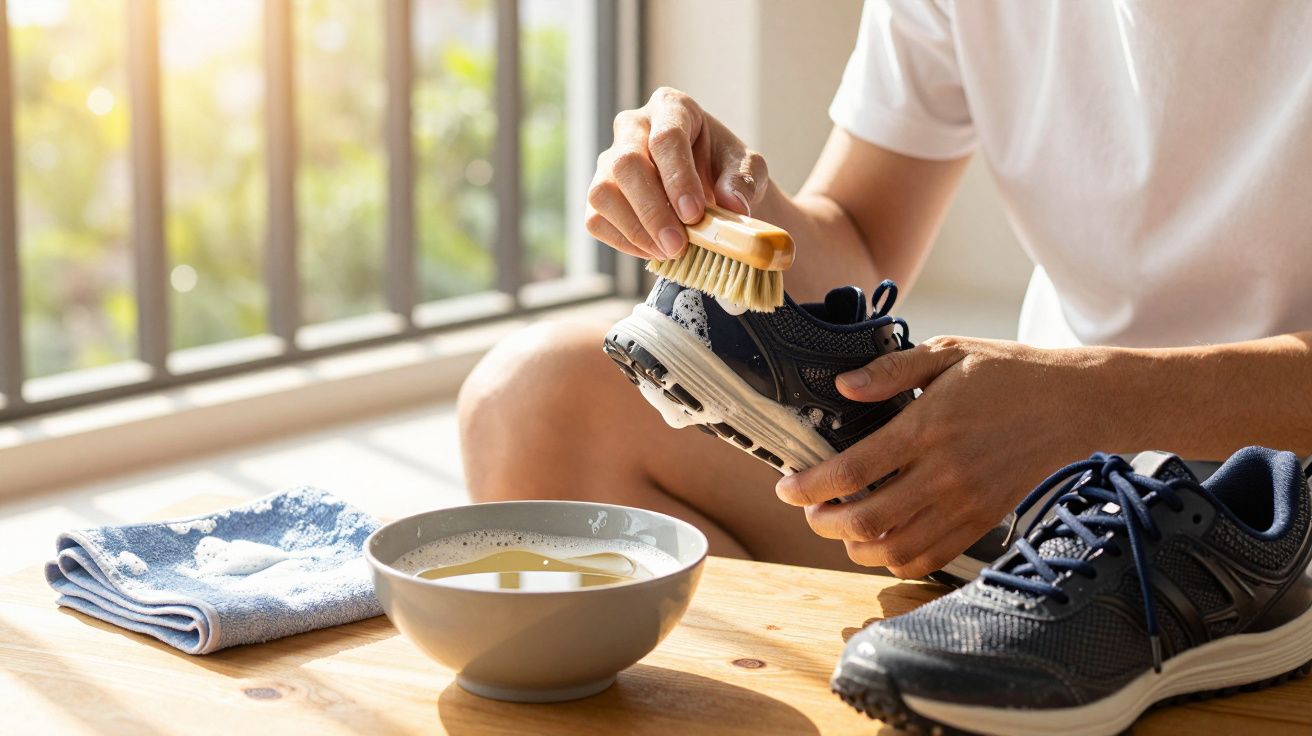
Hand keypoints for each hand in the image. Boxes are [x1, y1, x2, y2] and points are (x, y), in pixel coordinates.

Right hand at [586, 87, 768, 259]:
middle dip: (653, 210)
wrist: (710, 186)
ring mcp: (609, 161)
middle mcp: (632, 127)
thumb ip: (742, 180)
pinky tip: (654, 251)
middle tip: (678, 245)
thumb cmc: (725, 169)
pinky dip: (624, 241)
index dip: (678, 178)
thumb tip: (733, 204)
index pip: (666, 138)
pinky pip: (596, 219)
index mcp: (671, 108)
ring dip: (635, 229)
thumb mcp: (747, 168)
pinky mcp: (600, 195)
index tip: (694, 214)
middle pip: (626, 164)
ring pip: (603, 193)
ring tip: (669, 252)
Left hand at [774, 336, 1107, 578]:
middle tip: (808, 509)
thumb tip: (843, 386)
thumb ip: (890, 370)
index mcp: (927, 428)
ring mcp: (965, 504)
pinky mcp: (982, 522)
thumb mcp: (947, 352)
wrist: (1073, 404)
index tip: (786, 487)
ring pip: (894, 549)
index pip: (852, 471)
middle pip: (865, 520)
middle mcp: (943, 474)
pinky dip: (896, 561)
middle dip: (822, 522)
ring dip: (854, 546)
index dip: (809, 486)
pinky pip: (930, 559)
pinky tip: (880, 542)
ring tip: (840, 526)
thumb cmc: (1007, 372)